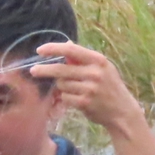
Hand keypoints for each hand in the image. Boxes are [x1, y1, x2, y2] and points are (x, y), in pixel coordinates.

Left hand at [30, 42, 145, 134]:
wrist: (122, 111)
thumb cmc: (110, 87)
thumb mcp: (102, 68)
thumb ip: (83, 58)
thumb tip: (66, 44)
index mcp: (98, 60)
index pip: (71, 50)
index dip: (53, 48)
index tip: (40, 50)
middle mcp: (94, 72)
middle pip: (61, 69)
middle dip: (44, 70)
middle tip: (33, 70)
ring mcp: (89, 88)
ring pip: (62, 84)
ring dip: (62, 87)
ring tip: (73, 89)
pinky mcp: (84, 102)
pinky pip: (65, 97)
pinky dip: (66, 98)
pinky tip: (76, 99)